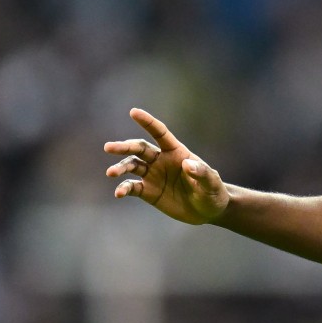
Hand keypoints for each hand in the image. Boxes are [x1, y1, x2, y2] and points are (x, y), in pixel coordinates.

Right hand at [104, 107, 228, 225]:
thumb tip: (188, 164)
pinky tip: (119, 193)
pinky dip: (124, 189)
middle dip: (124, 147)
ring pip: (132, 166)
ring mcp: (153, 176)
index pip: (160, 133)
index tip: (133, 112)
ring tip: (111, 173)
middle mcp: (161, 160)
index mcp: (176, 152)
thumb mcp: (211, 183)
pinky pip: (132, 187)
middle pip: (139, 149)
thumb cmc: (213, 192)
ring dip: (120, 168)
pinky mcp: (149, 192)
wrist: (207, 210)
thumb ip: (202, 173)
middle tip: (109, 147)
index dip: (147, 122)